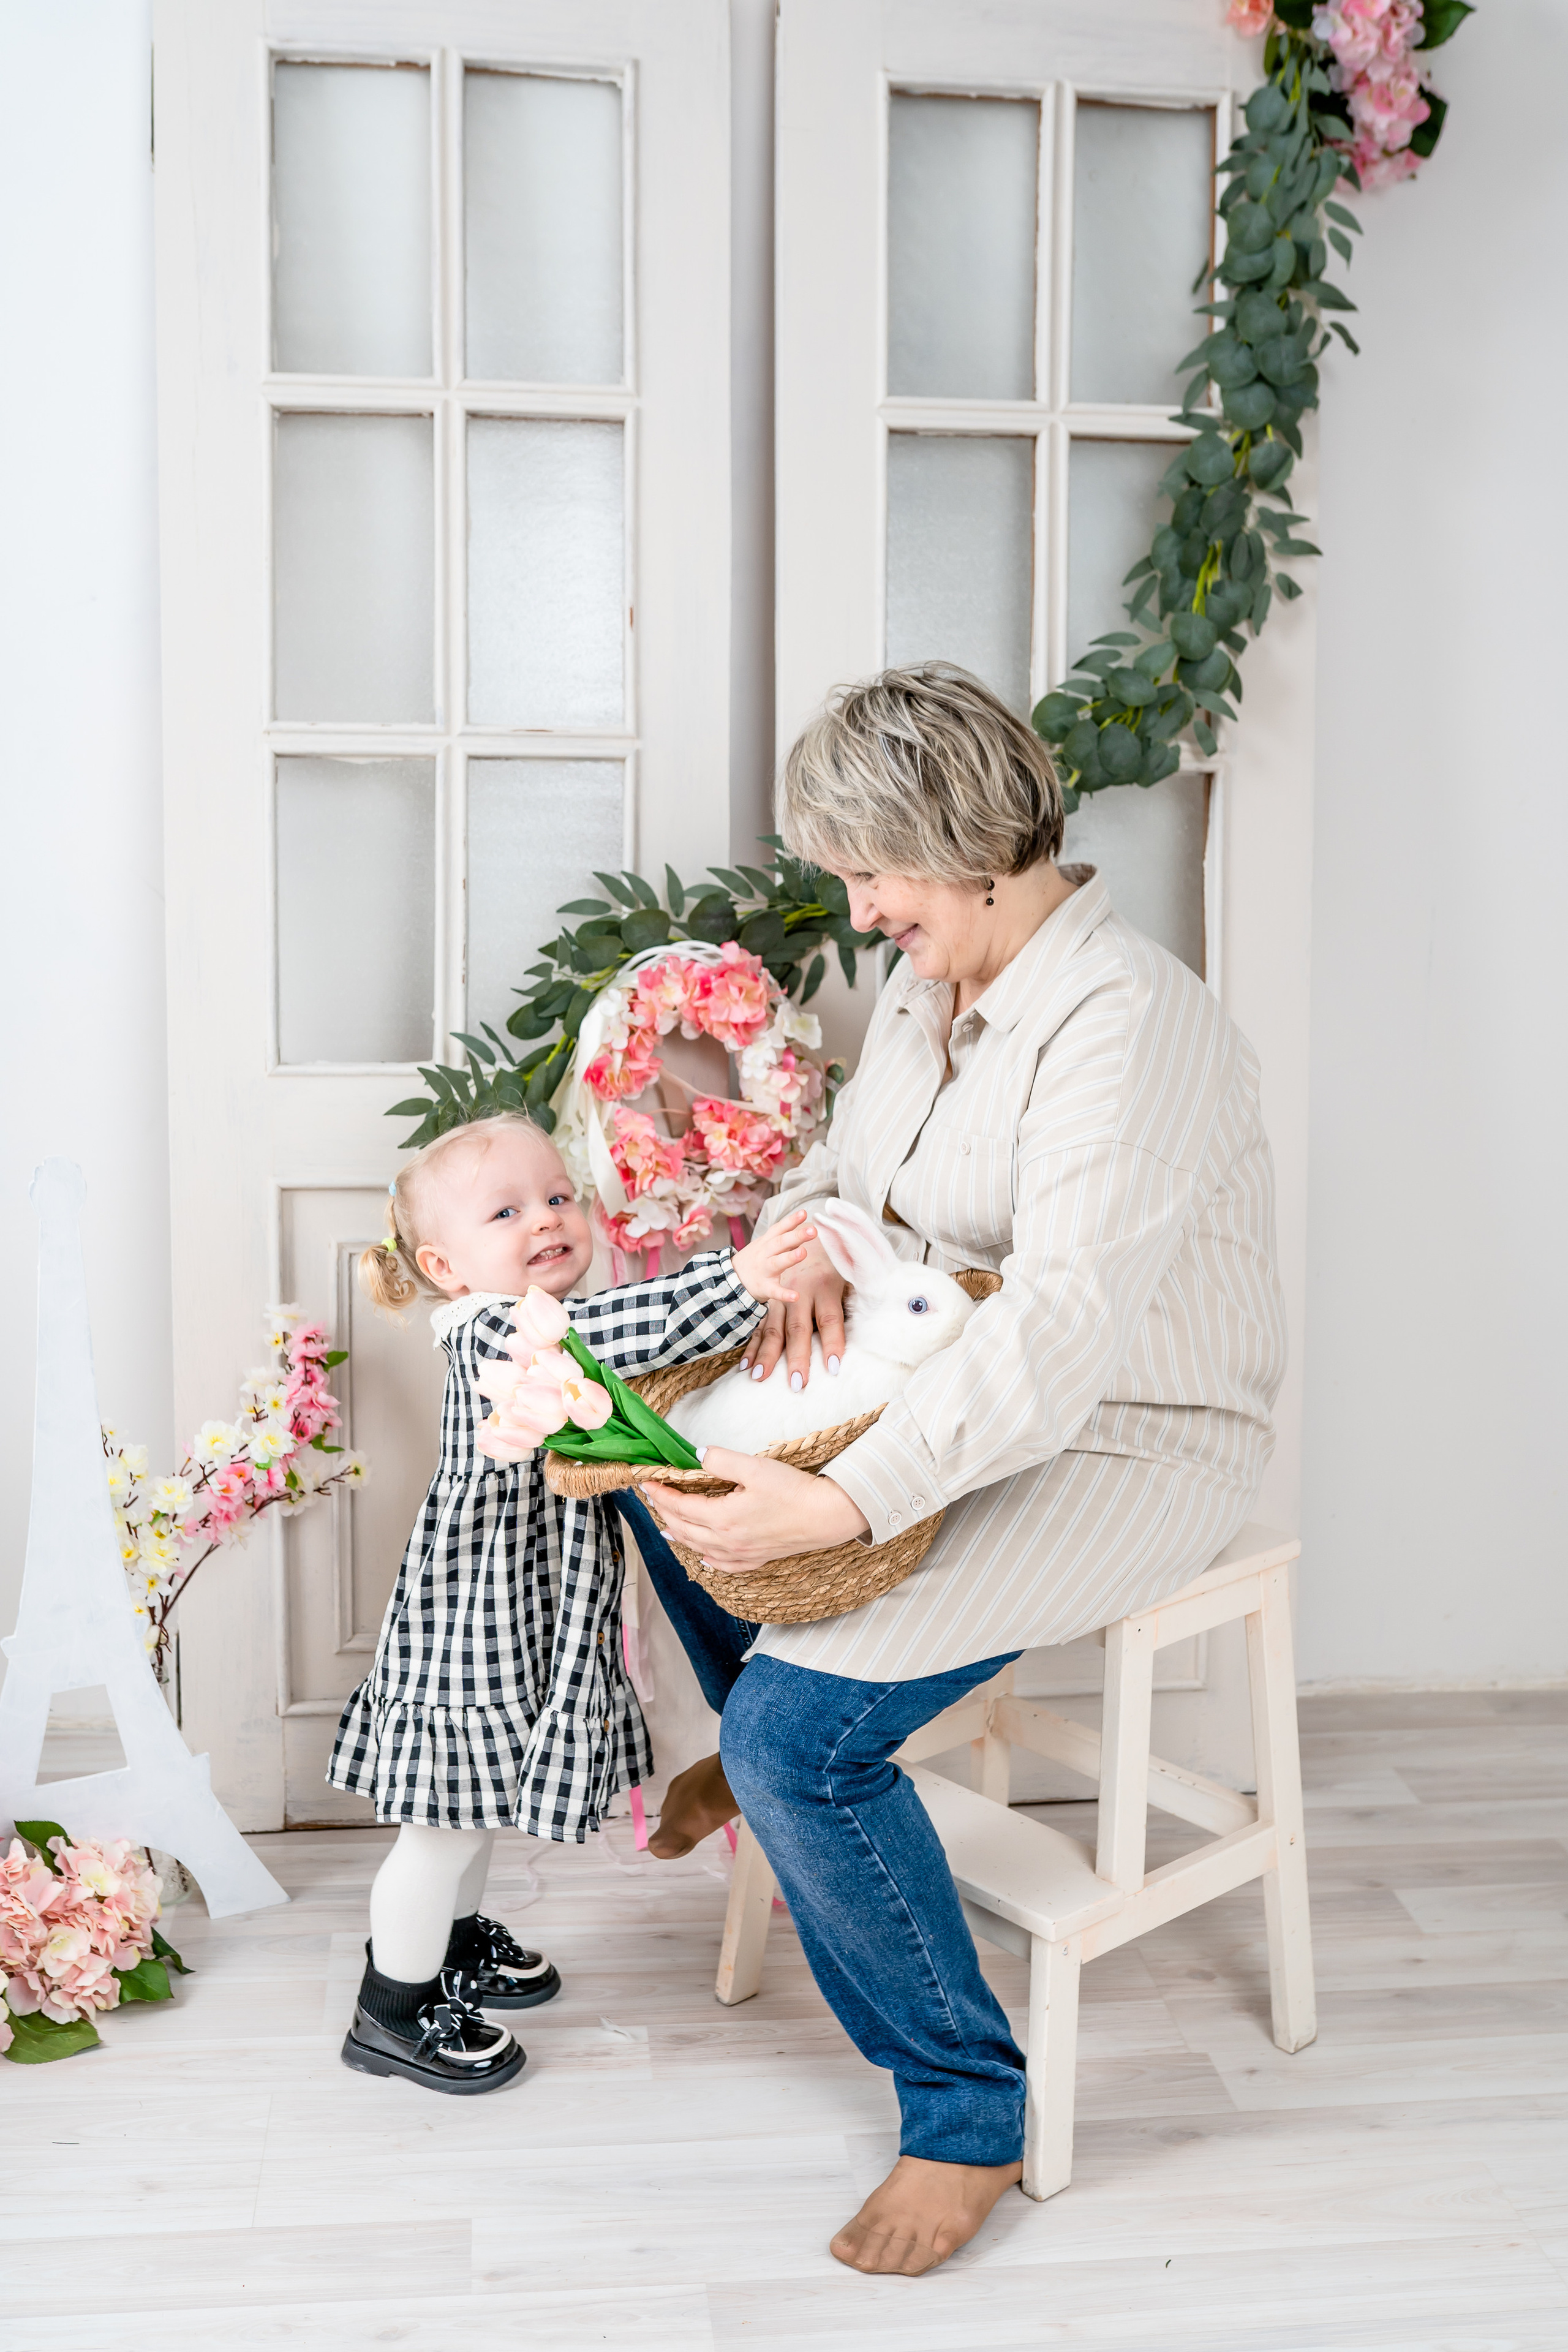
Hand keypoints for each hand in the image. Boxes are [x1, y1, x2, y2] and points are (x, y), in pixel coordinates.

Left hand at [638, 1448, 868, 1573]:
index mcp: (722, 1518)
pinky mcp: (758, 1558)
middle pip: (684, 1529)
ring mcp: (742, 1554)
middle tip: (653, 1499)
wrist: (827, 1516)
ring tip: (667, 1528)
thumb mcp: (755, 1467)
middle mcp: (727, 1541)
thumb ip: (720, 1460)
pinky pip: (724, 1565)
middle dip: (664, 1513)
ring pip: (700, 1548)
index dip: (660, 1494)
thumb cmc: (793, 1490)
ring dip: (680, 1536)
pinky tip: (705, 1557)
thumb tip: (696, 1456)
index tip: (647, 1482)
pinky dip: (709, 1560)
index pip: (680, 1506)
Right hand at [730, 1208, 814, 1306]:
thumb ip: (784, 1239)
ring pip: (777, 1263)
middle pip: (780, 1243)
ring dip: (790, 1257)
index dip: (791, 1220)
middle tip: (812, 1230)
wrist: (732, 1279)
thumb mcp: (765, 1245)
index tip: (804, 1213)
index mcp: (766, 1243)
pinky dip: (784, 1294)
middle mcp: (765, 1254)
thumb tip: (803, 1229)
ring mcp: (764, 1271)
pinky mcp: (764, 1288)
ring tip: (803, 1252)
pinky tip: (796, 1296)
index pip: (779, 1229)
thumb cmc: (755, 1260)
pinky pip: (775, 1291)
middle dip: (796, 1236)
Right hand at [740, 1233, 846, 1389]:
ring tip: (759, 1378)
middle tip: (797, 1384)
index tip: (834, 1367)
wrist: (812, 1232)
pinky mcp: (771, 1299)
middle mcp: (801, 1291)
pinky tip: (746, 1365)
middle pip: (798, 1330)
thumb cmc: (839, 1259)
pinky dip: (753, 1346)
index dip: (833, 1344)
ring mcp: (781, 1294)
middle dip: (797, 1358)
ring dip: (766, 1355)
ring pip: (773, 1329)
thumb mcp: (853, 1273)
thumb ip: (858, 1298)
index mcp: (826, 1286)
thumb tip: (876, 1327)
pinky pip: (760, 1325)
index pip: (831, 1320)